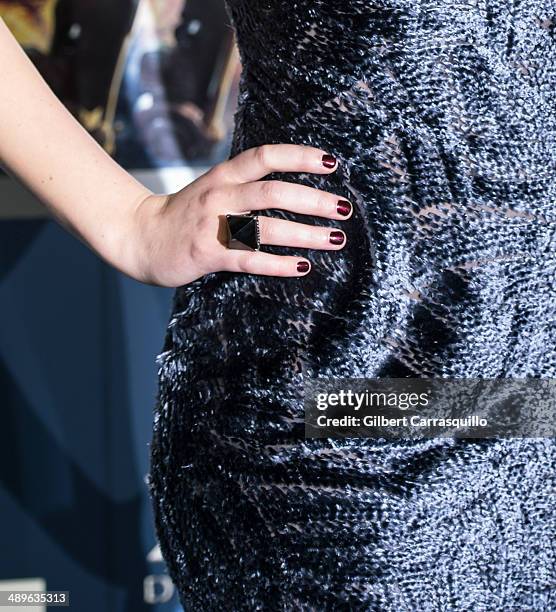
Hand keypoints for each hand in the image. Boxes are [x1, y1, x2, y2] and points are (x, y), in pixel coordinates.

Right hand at [129, 144, 352, 286]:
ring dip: (305, 234)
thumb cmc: (185, 214)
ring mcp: (213, 225)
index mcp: (223, 175)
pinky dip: (279, 264)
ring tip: (334, 238)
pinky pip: (249, 259)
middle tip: (343, 209)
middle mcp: (220, 195)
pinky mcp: (207, 254)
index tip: (331, 164)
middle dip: (314, 200)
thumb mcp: (214, 188)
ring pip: (266, 227)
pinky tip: (302, 267)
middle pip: (273, 192)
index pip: (265, 156)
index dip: (299, 156)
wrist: (140, 236)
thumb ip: (245, 185)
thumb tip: (292, 188)